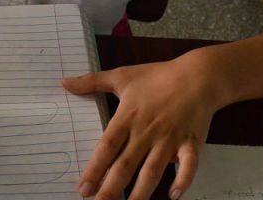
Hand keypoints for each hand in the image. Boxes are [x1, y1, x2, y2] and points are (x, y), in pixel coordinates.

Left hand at [62, 58, 218, 199]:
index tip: (83, 188)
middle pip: (125, 165)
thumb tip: (64, 82)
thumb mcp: (122, 75)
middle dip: (111, 189)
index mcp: (128, 117)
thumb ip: (91, 81)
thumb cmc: (158, 76)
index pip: (107, 148)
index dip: (94, 169)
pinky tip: (173, 196)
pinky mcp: (191, 143)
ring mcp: (169, 139)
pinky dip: (183, 181)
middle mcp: (146, 132)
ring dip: (140, 193)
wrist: (198, 75)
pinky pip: (188, 166)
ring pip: (152, 171)